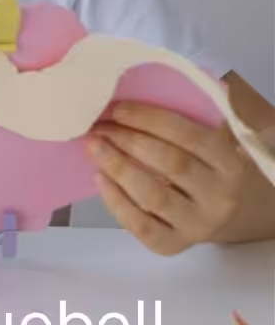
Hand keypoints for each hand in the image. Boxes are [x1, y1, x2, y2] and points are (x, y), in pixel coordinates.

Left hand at [90, 101, 244, 254]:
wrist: (218, 214)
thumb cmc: (204, 167)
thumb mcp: (212, 140)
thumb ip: (204, 113)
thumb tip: (216, 79)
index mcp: (231, 163)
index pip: (191, 136)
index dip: (150, 120)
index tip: (117, 108)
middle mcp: (219, 196)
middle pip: (171, 164)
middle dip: (128, 141)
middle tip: (98, 126)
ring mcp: (197, 224)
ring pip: (154, 196)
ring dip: (118, 167)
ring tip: (93, 146)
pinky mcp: (172, 245)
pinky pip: (140, 225)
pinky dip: (115, 201)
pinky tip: (98, 178)